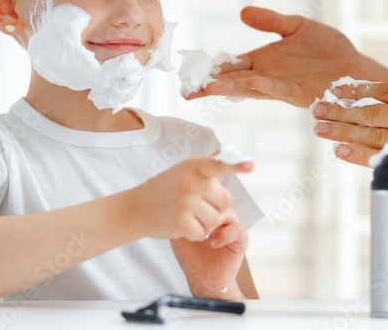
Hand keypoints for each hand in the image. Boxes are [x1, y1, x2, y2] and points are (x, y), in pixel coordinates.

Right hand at [130, 157, 253, 240]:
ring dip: (205, 224)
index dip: (236, 165)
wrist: (134, 208)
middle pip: (225, 201)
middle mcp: (191, 181)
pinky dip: (195, 235)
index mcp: (194, 166)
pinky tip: (181, 226)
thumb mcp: (183, 171)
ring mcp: (185, 201)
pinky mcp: (181, 221)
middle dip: (216, 208)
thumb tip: (227, 153)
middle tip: (198, 207)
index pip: (219, 164)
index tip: (252, 165)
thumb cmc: (164, 189)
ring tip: (186, 215)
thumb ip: (206, 166)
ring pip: (216, 220)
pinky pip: (203, 233)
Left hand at [170, 207, 247, 298]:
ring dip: (214, 220)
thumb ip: (177, 217)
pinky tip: (213, 243)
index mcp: (207, 210)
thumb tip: (168, 203)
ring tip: (202, 233)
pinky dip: (225, 234)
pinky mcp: (240, 239)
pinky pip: (237, 229)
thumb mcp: (178, 233)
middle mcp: (221, 215)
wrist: (201, 279)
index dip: (197, 198)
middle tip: (193, 221)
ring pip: (228, 211)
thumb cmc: (190, 256)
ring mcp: (231, 225)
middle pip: (216, 199)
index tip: (185, 209)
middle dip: (204, 208)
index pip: (206, 193)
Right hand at [187, 6, 376, 107]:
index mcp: (263, 60)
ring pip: (250, 88)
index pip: (230, 65)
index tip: (191, 73)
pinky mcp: (300, 92)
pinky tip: (250, 83)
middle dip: (212, 86)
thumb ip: (270, 21)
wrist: (355, 67)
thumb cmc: (328, 49)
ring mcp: (282, 86)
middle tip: (188, 90)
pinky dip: (264, 87)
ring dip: (231, 89)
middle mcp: (268, 76)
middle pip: (233, 81)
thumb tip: (242, 12)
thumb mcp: (296, 26)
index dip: (211, 69)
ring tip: (210, 89)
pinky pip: (278, 90)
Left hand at [310, 47, 387, 199]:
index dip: (357, 90)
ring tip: (320, 129)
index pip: (386, 90)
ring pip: (376, 138)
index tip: (334, 89)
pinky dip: (360, 157)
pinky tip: (341, 152)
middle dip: (341, 110)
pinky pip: (386, 162)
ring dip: (343, 133)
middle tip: (316, 108)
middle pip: (375, 113)